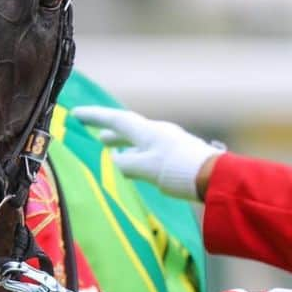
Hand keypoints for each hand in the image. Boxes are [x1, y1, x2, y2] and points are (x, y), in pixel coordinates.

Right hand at [72, 105, 224, 201]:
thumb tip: (115, 160)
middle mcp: (157, 133)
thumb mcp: (144, 168)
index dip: (95, 117)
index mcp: (148, 132)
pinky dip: (134, 153)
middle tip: (92, 132)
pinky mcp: (177, 155)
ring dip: (122, 143)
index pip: (116, 120)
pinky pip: (148, 150)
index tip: (76, 113)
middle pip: (128, 128)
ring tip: (109, 150)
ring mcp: (169, 143)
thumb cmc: (177, 171)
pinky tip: (135, 164)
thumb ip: (125, 164)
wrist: (214, 178)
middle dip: (108, 130)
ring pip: (138, 140)